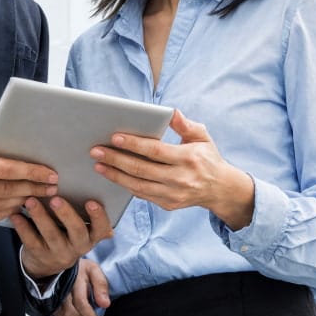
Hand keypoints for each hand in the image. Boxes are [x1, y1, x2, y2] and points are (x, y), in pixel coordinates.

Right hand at [0, 125, 58, 227]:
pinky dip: (6, 211)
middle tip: (52, 186)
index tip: (48, 173)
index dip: (29, 171)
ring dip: (23, 201)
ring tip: (40, 196)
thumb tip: (9, 135)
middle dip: (33, 188)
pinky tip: (18, 204)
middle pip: (5, 189)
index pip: (3, 168)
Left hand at [13, 197, 112, 278]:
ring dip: (41, 216)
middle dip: (66, 214)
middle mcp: (78, 246)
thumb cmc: (67, 232)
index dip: (98, 216)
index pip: (102, 228)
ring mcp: (59, 252)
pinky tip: (16, 215)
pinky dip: (23, 227)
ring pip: (51, 235)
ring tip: (31, 201)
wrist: (48, 262)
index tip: (91, 202)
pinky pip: (31, 241)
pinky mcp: (40, 255)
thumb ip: (85, 212)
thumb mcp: (81, 227)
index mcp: (91, 235)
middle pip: (76, 231)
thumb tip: (88, 183)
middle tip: (55, 199)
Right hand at [52, 258, 109, 315]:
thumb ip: (101, 285)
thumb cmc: (81, 269)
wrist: (63, 264)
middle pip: (70, 311)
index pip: (80, 302)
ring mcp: (54, 294)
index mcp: (75, 278)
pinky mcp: (51, 300)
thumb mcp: (94, 271)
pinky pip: (60, 315)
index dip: (89, 315)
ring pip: (64, 315)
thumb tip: (105, 304)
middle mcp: (62, 287)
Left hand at [89, 110, 254, 228]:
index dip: (134, 144)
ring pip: (138, 185)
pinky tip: (112, 176)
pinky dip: (125, 186)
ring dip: (115, 175)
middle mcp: (180, 178)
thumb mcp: (202, 137)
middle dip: (116, 160)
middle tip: (96, 151)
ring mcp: (174, 194)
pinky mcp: (168, 204)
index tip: (114, 137)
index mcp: (188, 158)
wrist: (220, 189)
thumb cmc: (208, 157)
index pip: (156, 151)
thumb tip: (170, 111)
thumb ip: (185, 124)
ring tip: (98, 165)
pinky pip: (142, 195)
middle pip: (142, 169)